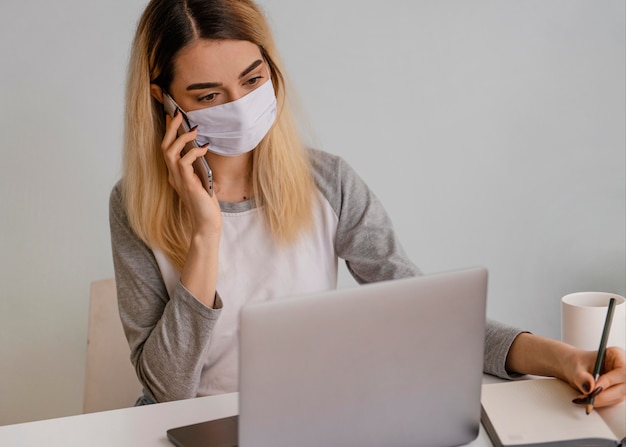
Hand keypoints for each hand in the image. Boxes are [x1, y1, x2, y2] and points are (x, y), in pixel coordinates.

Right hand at [162, 111, 220, 235]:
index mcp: (175, 174)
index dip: (169, 132)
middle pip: (165, 146)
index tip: (173, 116)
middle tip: (178, 115)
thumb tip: (201, 147)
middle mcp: (173, 175)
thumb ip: (198, 166)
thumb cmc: (206, 203)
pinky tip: (203, 148)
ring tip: (193, 129)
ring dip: (181, 138)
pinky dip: (193, 152)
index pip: (167, 149)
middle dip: (171, 129)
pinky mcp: (187, 184)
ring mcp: (178, 180)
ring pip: (170, 152)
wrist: (206, 223)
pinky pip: (184, 163)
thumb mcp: (202, 180)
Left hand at [567, 346, 625, 408]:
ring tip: (583, 399)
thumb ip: (581, 376)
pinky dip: (600, 402)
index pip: (622, 371)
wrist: (575, 367)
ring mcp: (624, 381)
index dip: (609, 381)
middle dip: (602, 395)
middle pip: (623, 387)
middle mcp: (624, 368)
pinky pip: (613, 401)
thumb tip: (589, 387)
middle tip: (584, 398)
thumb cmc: (577, 362)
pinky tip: (588, 400)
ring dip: (600, 400)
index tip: (593, 389)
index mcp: (617, 355)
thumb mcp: (576, 366)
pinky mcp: (620, 392)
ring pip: (618, 396)